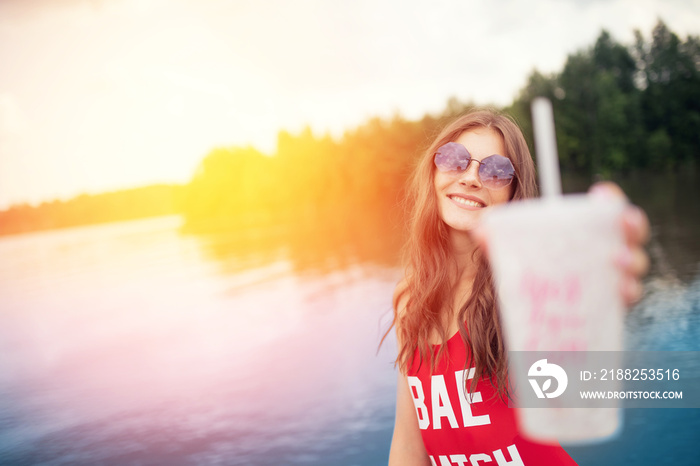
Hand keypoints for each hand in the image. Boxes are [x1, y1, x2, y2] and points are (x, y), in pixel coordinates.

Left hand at [472, 181, 650, 306]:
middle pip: (629, 230)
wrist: (533, 309)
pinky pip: (628, 294)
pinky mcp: (611, 301)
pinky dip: (629, 292)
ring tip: (617, 262)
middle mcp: (603, 247)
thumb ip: (496, 239)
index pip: (604, 206)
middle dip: (632, 225)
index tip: (603, 195)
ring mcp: (610, 274)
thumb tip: (479, 229)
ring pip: (633, 262)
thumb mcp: (510, 252)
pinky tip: (621, 292)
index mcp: (582, 228)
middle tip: (624, 227)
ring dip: (633, 260)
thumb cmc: (527, 269)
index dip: (610, 197)